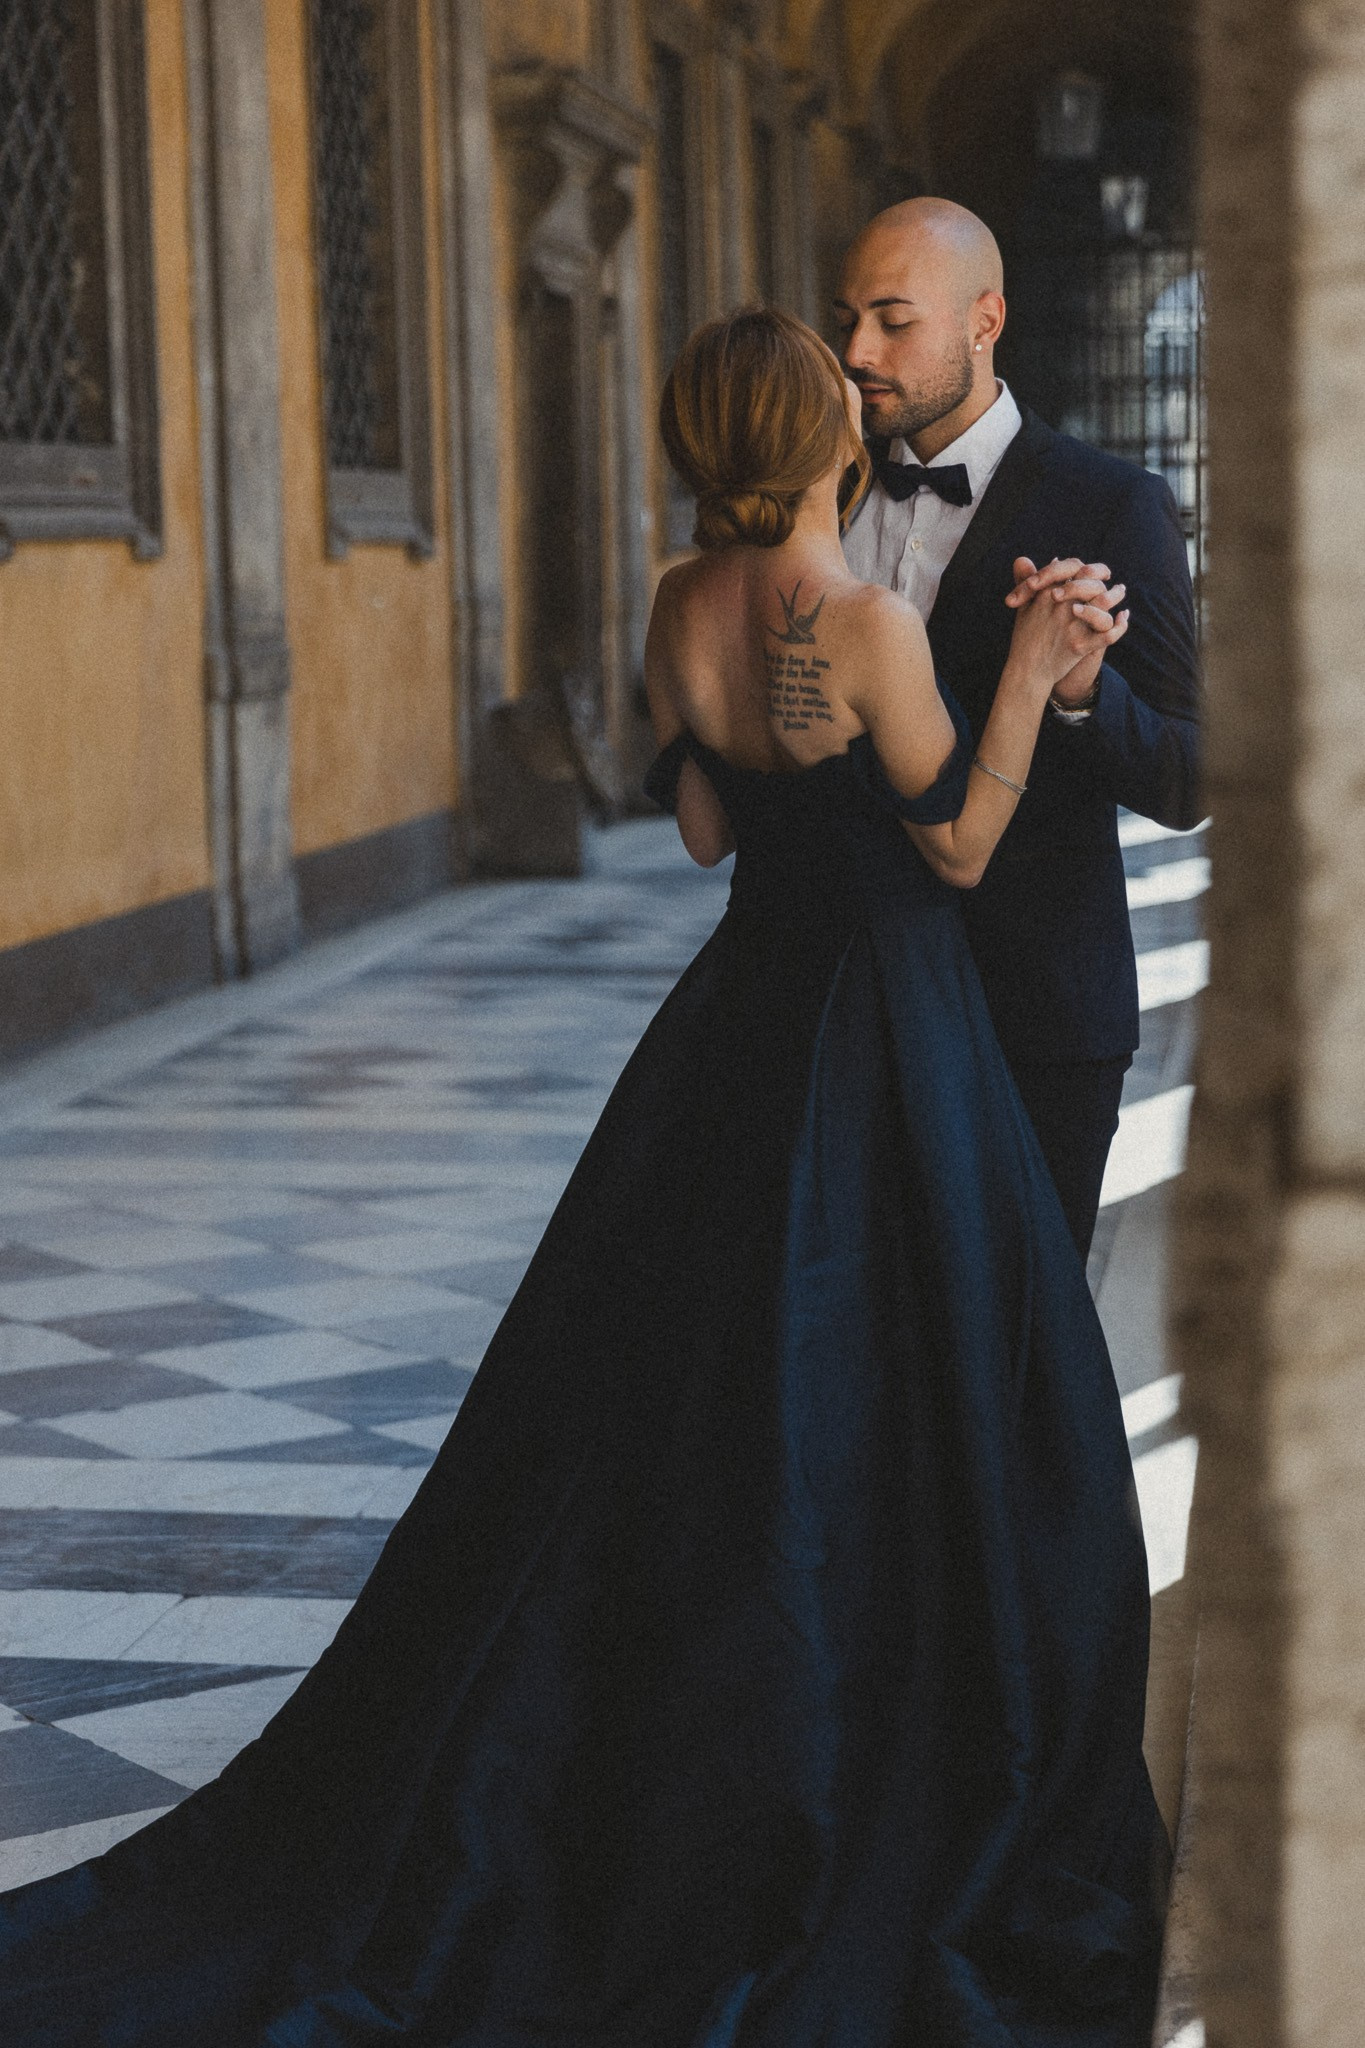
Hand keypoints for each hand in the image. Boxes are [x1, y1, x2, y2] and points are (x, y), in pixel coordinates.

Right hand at [1005, 556, 1128, 694]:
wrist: (1026, 671)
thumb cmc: (1024, 638)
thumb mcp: (1022, 606)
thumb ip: (1027, 580)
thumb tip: (1037, 559)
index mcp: (1047, 593)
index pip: (1074, 568)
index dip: (1089, 568)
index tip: (1099, 571)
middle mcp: (1061, 606)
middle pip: (1091, 583)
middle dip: (1105, 579)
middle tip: (1113, 581)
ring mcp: (1072, 626)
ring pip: (1103, 603)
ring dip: (1116, 595)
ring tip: (1121, 591)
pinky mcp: (1081, 645)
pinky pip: (1108, 634)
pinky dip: (1120, 626)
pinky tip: (1124, 617)